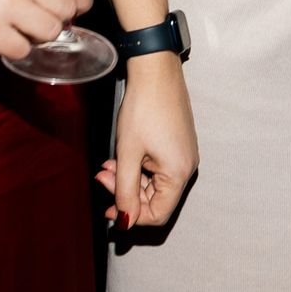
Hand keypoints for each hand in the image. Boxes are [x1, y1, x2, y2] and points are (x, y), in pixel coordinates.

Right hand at [0, 0, 94, 58]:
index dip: (79, 0)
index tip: (70, 9)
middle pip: (68, 11)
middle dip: (56, 21)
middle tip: (34, 23)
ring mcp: (7, 4)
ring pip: (49, 33)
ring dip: (34, 37)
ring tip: (13, 30)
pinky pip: (21, 50)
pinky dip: (12, 49)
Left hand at [95, 55, 197, 230]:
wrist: (156, 71)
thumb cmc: (144, 108)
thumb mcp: (127, 154)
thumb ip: (125, 191)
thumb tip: (125, 220)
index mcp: (179, 172)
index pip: (158, 214)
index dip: (132, 216)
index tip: (110, 209)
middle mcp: (187, 166)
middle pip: (156, 199)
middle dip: (126, 193)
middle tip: (103, 178)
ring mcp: (184, 154)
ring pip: (154, 183)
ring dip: (129, 179)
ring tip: (108, 165)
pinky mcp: (178, 144)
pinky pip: (158, 168)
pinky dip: (138, 167)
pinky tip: (122, 156)